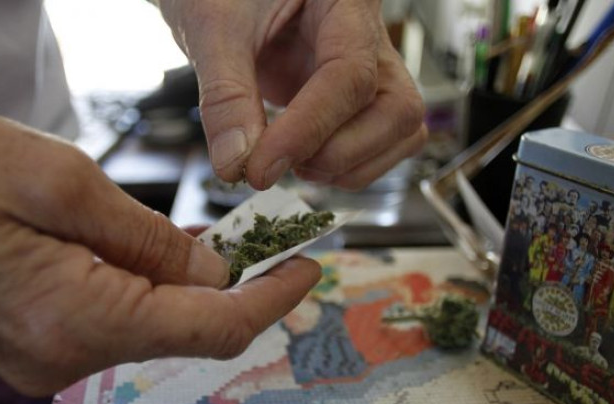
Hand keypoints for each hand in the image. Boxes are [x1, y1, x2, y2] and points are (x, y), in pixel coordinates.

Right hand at [0, 99, 320, 395]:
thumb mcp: (66, 182)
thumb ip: (153, 240)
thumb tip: (215, 277)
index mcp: (72, 320)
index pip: (210, 328)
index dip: (270, 300)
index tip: (307, 269)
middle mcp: (60, 358)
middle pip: (186, 332)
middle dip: (237, 289)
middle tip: (271, 245)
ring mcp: (45, 358)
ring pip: (153, 327)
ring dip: (193, 289)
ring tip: (225, 245)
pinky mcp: (37, 342)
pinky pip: (118, 322)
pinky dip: (153, 292)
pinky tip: (170, 259)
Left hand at [160, 0, 425, 189]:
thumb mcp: (213, 26)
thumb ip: (225, 95)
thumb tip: (236, 163)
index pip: (351, 73)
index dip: (308, 129)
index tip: (261, 167)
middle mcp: (371, 35)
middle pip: (396, 109)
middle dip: (335, 153)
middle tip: (272, 164)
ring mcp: (371, 69)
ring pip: (399, 132)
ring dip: (343, 167)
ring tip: (287, 162)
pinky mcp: (359, 98)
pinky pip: (382, 143)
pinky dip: (346, 168)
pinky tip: (303, 160)